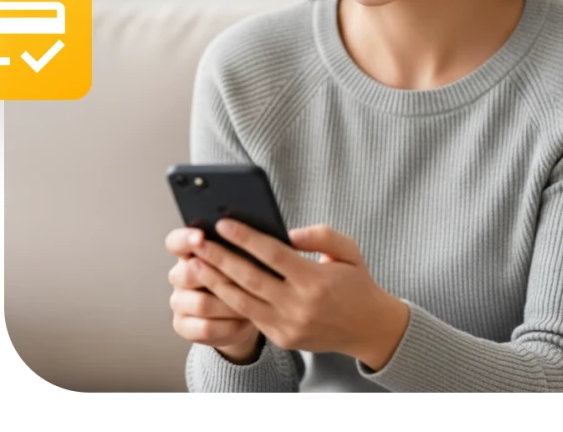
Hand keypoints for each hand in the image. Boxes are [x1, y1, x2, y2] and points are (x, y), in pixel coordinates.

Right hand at [164, 227, 259, 359]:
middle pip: (188, 274)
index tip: (201, 237)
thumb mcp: (246, 260)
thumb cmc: (246, 279)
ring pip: (201, 303)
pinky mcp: (183, 326)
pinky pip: (205, 327)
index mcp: (191, 253)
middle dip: (220, 277)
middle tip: (248, 278)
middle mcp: (179, 276)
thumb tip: (264, 238)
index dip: (185, 239)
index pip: (176, 242)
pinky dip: (230, 325)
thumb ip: (244, 248)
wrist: (244, 315)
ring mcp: (179, 302)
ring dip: (230, 304)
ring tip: (255, 302)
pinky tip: (246, 320)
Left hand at [188, 220, 411, 370]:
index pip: (272, 254)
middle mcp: (299, 305)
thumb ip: (320, 235)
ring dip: (215, 281)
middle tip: (197, 242)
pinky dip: (230, 300)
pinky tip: (215, 285)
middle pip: (249, 278)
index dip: (246, 238)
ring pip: (242, 301)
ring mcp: (288, 325)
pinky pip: (250, 317)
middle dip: (220, 258)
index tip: (224, 224)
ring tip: (195, 264)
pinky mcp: (282, 338)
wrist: (368, 327)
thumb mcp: (349, 251)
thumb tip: (287, 233)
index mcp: (316, 279)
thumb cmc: (356, 283)